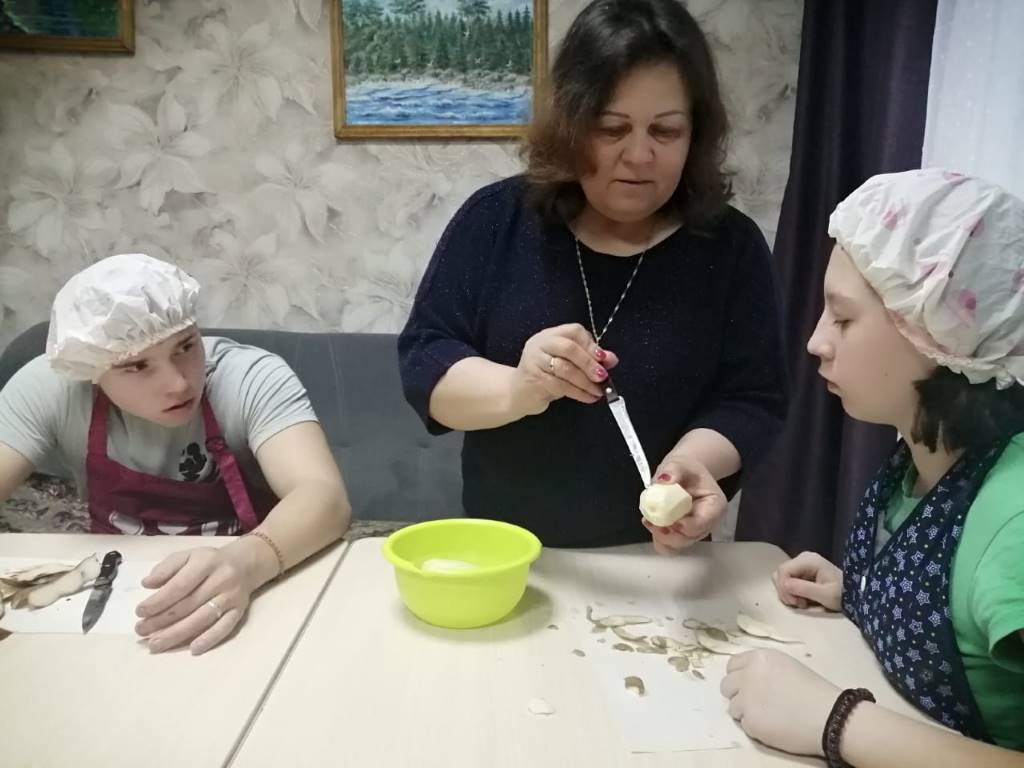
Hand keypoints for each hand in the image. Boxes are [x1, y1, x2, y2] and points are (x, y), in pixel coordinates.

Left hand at [134, 542, 266, 655]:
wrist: (246, 563)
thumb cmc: (209, 561)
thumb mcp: (188, 555)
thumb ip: (166, 567)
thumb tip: (147, 584)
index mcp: (206, 562)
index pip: (180, 585)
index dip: (158, 601)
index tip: (140, 612)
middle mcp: (221, 580)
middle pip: (189, 604)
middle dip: (162, 621)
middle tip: (141, 631)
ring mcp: (231, 597)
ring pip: (203, 619)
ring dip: (177, 634)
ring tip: (155, 645)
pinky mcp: (239, 611)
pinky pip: (225, 628)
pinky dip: (210, 639)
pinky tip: (193, 649)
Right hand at [511, 323, 618, 416]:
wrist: (518, 393)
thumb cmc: (546, 375)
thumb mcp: (569, 364)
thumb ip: (590, 358)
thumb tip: (612, 359)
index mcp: (551, 335)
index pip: (573, 331)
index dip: (590, 345)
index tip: (604, 358)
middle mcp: (540, 344)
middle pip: (568, 348)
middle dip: (589, 363)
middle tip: (602, 376)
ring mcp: (534, 361)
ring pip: (565, 369)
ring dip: (585, 382)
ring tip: (598, 391)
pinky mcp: (534, 379)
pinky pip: (560, 385)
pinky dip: (578, 393)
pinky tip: (589, 398)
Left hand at [641, 455, 725, 554]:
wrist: (684, 474)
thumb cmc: (686, 470)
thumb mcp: (680, 464)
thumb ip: (673, 471)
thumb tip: (663, 481)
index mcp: (714, 506)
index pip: (701, 523)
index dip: (683, 525)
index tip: (667, 517)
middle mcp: (707, 523)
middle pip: (689, 538)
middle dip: (668, 534)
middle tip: (651, 520)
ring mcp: (694, 532)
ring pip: (678, 545)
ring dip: (661, 537)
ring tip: (649, 521)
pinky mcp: (681, 535)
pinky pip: (669, 546)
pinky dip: (658, 539)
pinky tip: (651, 524)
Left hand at [720, 649, 840, 756]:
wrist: (829, 716)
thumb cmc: (814, 690)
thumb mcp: (786, 666)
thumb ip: (763, 668)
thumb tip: (749, 677)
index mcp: (759, 658)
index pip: (732, 665)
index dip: (739, 676)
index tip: (748, 684)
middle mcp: (748, 675)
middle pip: (726, 685)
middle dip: (738, 694)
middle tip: (755, 702)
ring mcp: (746, 699)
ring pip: (733, 707)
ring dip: (746, 712)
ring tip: (768, 715)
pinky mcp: (750, 722)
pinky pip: (744, 724)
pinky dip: (755, 727)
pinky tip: (773, 726)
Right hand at [772, 551, 843, 610]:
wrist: (855, 594)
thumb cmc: (843, 594)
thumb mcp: (826, 595)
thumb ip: (804, 588)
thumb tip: (784, 584)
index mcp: (809, 560)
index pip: (784, 571)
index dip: (784, 587)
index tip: (795, 602)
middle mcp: (803, 558)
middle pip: (780, 573)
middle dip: (785, 591)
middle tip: (799, 604)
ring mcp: (802, 563)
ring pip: (781, 576)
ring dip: (787, 592)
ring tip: (801, 602)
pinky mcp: (802, 571)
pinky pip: (787, 579)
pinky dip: (790, 591)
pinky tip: (802, 598)